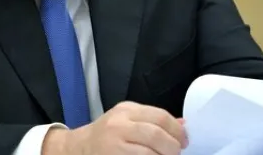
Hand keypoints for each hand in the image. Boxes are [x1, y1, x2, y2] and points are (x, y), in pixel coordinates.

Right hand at [43, 101, 187, 154]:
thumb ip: (152, 120)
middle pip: (156, 134)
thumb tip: (183, 126)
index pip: (160, 117)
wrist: (78, 148)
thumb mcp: (126, 119)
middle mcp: (118, 125)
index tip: (184, 141)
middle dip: (173, 147)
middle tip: (176, 153)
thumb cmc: (106, 135)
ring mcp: (114, 145)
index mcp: (125, 110)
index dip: (177, 131)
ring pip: (149, 153)